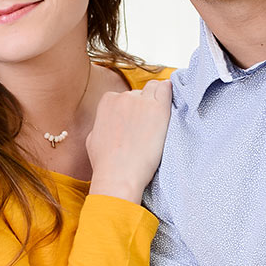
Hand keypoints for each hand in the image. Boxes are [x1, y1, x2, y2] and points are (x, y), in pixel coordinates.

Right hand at [86, 79, 171, 201]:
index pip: (125, 95)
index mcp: (107, 101)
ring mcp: (142, 101)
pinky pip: (167, 90)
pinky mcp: (159, 109)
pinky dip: (170, 94)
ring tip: (159, 119)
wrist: (119, 175)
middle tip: (148, 124)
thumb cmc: (105, 162)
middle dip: (144, 105)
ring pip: (155, 89)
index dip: (132, 108)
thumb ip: (103, 123)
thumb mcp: (93, 138)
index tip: (136, 121)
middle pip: (140, 93)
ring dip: (157, 100)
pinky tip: (172, 102)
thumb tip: (110, 122)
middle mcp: (124, 97)